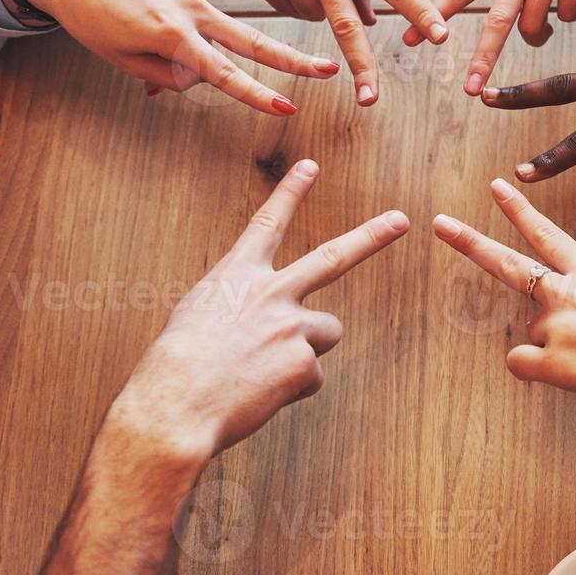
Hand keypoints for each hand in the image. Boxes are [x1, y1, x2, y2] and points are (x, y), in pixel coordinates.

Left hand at [12, 0, 337, 113]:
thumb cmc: (92, 22)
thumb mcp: (123, 61)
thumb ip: (166, 77)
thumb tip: (196, 82)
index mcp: (173, 36)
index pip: (225, 74)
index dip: (258, 95)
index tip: (288, 108)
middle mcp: (192, 11)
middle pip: (253, 42)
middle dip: (292, 59)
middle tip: (327, 70)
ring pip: (228, 29)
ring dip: (220, 48)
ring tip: (142, 36)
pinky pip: (198, 16)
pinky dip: (182, 28)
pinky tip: (144, 18)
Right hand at [107, 160, 409, 458]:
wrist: (174, 408)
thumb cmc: (175, 368)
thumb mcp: (198, 317)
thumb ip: (239, 305)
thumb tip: (260, 316)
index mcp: (236, 277)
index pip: (266, 224)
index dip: (290, 193)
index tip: (310, 166)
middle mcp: (270, 292)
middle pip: (332, 257)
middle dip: (371, 237)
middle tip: (400, 220)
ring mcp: (292, 325)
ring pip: (327, 330)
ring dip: (306, 350)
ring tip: (264, 370)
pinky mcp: (304, 363)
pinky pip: (312, 376)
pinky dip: (291, 389)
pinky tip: (260, 394)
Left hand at [403, 0, 575, 94]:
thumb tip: (514, 8)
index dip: (432, 18)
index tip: (409, 41)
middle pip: (495, 22)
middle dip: (482, 59)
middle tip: (471, 90)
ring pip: (535, 27)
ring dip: (539, 36)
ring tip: (545, 29)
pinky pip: (569, 14)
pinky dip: (571, 12)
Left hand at [432, 180, 575, 429]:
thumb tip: (546, 323)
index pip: (546, 234)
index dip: (517, 210)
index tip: (495, 186)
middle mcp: (568, 293)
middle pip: (508, 265)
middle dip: (470, 242)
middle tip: (440, 223)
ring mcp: (557, 326)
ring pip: (530, 332)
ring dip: (554, 347)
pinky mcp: (551, 362)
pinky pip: (521, 363)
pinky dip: (540, 371)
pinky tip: (575, 374)